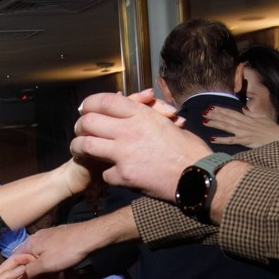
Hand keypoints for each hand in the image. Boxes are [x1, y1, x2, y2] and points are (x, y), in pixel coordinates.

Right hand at [19, 218, 109, 278]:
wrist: (90, 237)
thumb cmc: (65, 251)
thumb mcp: (44, 264)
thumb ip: (29, 272)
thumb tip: (17, 278)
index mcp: (29, 244)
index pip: (17, 261)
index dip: (20, 276)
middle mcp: (37, 242)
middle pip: (32, 266)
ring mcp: (49, 244)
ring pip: (45, 266)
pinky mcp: (60, 247)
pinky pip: (54, 263)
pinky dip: (57, 274)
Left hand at [73, 92, 210, 201]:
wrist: (199, 177)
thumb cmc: (191, 150)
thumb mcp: (169, 124)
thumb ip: (150, 117)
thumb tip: (143, 109)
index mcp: (142, 114)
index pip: (105, 101)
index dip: (90, 103)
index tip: (85, 109)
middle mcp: (129, 130)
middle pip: (89, 121)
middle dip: (80, 126)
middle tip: (79, 131)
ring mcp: (124, 153)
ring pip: (86, 146)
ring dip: (80, 148)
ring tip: (79, 152)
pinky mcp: (124, 175)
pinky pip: (105, 173)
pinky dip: (107, 175)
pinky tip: (113, 175)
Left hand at [199, 104, 278, 149]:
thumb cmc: (272, 129)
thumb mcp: (261, 118)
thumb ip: (251, 114)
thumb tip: (244, 109)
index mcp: (247, 118)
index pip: (231, 112)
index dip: (220, 109)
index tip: (211, 107)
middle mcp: (244, 123)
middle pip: (226, 118)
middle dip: (214, 114)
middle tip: (203, 112)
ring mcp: (244, 132)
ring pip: (227, 126)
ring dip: (215, 123)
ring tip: (204, 121)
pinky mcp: (246, 140)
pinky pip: (232, 140)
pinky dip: (222, 139)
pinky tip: (213, 139)